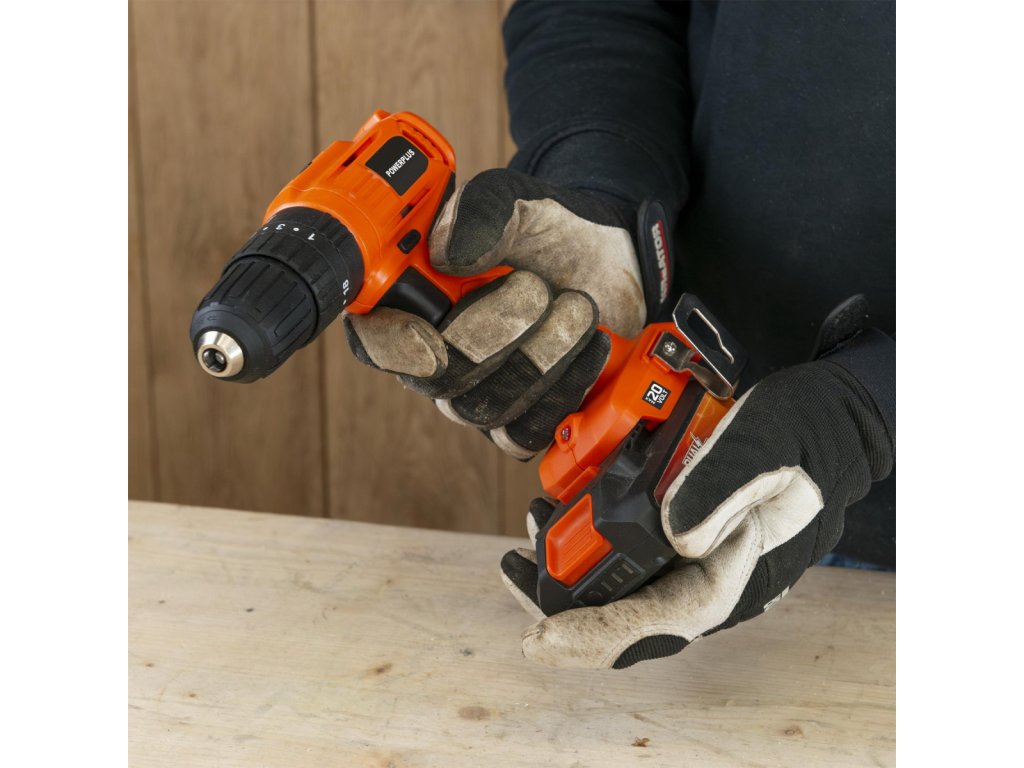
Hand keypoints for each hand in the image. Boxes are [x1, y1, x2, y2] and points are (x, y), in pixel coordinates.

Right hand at [344, 169, 650, 458]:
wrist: (612, 261)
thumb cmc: (550, 231)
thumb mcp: (518, 200)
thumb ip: (482, 210)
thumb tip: (446, 253)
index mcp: (414, 299)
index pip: (373, 338)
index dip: (392, 344)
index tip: (431, 337)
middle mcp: (436, 355)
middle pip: (439, 379)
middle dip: (494, 335)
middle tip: (537, 287)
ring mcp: (477, 394)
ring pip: (487, 408)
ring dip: (542, 355)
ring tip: (578, 304)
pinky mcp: (521, 419)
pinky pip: (526, 432)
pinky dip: (566, 387)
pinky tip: (591, 344)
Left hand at [500, 358, 893, 667]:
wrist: (831, 420)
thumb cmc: (805, 431)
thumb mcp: (765, 443)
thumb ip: (721, 483)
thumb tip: (672, 535)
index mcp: (738, 571)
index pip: (660, 621)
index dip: (597, 634)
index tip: (543, 636)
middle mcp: (714, 581)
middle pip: (629, 621)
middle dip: (564, 613)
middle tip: (513, 573)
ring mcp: (699, 566)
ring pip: (624, 597)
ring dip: (569, 583)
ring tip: (524, 547)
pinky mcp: (686, 545)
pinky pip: (630, 566)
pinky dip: (588, 554)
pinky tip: (558, 524)